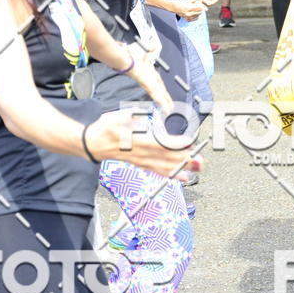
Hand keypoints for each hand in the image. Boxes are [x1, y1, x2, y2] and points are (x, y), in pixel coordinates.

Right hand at [87, 112, 202, 180]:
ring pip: (164, 167)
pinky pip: (158, 171)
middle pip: (166, 158)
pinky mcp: (141, 164)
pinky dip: (172, 175)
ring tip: (197, 169)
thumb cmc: (106, 127)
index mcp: (137, 140)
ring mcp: (141, 161)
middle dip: (184, 160)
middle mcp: (142, 153)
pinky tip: (183, 177)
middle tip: (200, 160)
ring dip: (182, 168)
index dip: (175, 144)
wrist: (93, 143)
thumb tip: (143, 115)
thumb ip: (134, 115)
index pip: (160, 143)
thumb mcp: (119, 115)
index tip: (189, 143)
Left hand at [123, 43, 172, 114]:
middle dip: (166, 99)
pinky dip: (162, 102)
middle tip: (170, 107)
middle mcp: (150, 80)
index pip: (159, 83)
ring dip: (165, 103)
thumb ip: (151, 49)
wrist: (125, 59)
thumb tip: (155, 46)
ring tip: (169, 110)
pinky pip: (156, 95)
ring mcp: (148, 83)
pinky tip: (166, 108)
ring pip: (159, 95)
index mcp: (150, 73)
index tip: (166, 93)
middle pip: (160, 91)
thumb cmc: (132, 55)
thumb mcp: (145, 51)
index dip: (163, 89)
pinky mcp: (148, 86)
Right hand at [174, 0, 203, 21]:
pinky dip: (196, 16)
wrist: (174, 6)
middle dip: (200, 8)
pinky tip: (194, 13)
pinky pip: (195, 19)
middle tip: (196, 5)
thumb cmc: (181, 1)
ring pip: (198, 16)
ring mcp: (188, 17)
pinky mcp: (187, 19)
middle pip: (200, 12)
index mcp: (189, 7)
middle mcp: (188, 14)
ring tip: (194, 8)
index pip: (200, 8)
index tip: (199, 3)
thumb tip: (202, 3)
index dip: (201, 5)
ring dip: (198, 12)